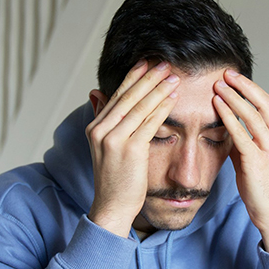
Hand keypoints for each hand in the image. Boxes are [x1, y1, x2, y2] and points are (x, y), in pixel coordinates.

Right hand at [85, 61, 179, 237]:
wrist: (112, 206)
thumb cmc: (115, 180)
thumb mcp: (104, 147)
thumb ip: (103, 119)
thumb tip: (95, 92)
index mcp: (95, 127)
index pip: (116, 96)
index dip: (133, 77)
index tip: (146, 62)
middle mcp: (101, 130)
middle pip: (128, 96)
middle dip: (148, 77)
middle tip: (164, 63)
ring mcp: (114, 139)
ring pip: (140, 106)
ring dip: (159, 89)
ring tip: (173, 76)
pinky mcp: (129, 149)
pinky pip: (149, 123)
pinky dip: (162, 108)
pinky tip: (173, 98)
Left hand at [213, 70, 268, 254]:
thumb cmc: (262, 191)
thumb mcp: (254, 162)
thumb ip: (244, 145)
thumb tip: (227, 131)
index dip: (253, 89)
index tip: (236, 78)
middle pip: (264, 103)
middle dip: (244, 86)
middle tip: (226, 73)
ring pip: (253, 115)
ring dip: (234, 98)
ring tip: (218, 86)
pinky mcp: (258, 162)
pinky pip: (242, 134)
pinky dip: (230, 118)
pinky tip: (218, 107)